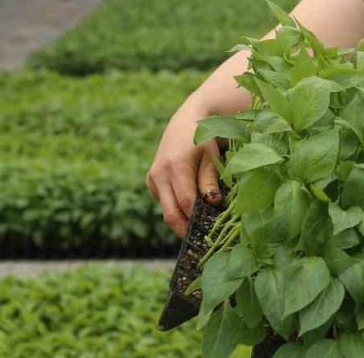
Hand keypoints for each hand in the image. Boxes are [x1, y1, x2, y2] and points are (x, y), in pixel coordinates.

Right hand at [145, 107, 223, 237]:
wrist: (186, 121)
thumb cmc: (203, 139)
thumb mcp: (211, 157)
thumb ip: (210, 180)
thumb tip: (212, 203)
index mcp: (175, 167)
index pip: (186, 202)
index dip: (198, 219)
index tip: (212, 231)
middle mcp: (159, 175)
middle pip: (170, 213)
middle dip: (186, 230)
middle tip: (203, 242)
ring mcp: (153, 179)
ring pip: (167, 209)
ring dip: (182, 220)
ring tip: (202, 229)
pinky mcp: (151, 181)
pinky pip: (164, 202)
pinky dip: (177, 208)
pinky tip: (192, 211)